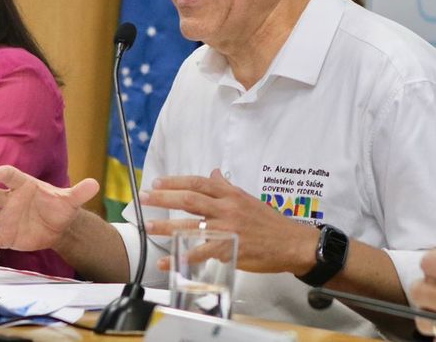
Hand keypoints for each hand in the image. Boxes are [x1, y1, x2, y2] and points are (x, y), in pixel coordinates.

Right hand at [0, 164, 99, 263]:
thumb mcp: (70, 200)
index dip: (6, 174)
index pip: (12, 177)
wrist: (58, 226)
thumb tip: (95, 184)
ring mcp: (4, 218)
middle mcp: (9, 200)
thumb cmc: (59, 207)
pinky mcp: (3, 235)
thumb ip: (79, 192)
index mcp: (24, 186)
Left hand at [142, 169, 318, 274]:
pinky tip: (166, 262)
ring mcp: (227, 229)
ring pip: (191, 225)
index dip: (176, 181)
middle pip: (190, 199)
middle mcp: (227, 208)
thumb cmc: (270, 222)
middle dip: (164, 198)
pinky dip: (181, 257)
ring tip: (148, 226)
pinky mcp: (229, 249)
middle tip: (144, 198)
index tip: (158, 182)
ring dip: (166, 226)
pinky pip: (199, 253)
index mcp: (231, 194)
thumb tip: (214, 173)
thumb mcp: (248, 199)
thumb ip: (227, 187)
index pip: (199, 183)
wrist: (291, 242)